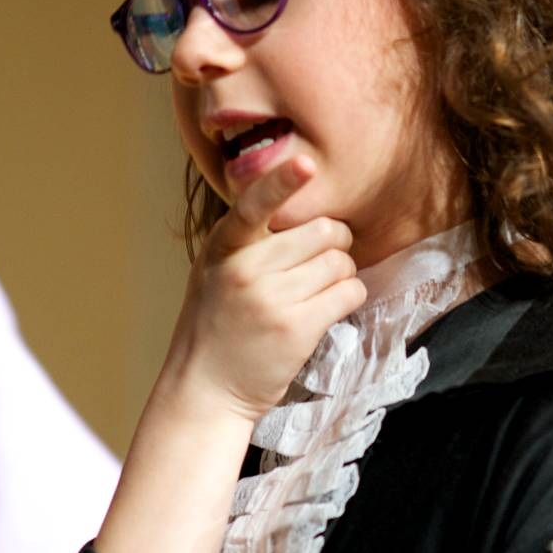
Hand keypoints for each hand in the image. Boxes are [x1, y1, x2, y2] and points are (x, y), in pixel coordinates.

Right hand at [161, 155, 366, 422]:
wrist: (203, 390)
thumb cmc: (215, 327)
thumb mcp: (215, 271)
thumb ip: (247, 242)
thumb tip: (299, 210)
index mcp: (224, 247)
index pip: (252, 205)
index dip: (281, 182)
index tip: (304, 163)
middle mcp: (245, 268)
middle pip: (324, 230)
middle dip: (335, 244)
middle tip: (321, 263)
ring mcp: (271, 299)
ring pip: (340, 262)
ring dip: (342, 274)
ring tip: (317, 293)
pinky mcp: (296, 328)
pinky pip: (349, 292)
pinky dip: (348, 297)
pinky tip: (328, 310)